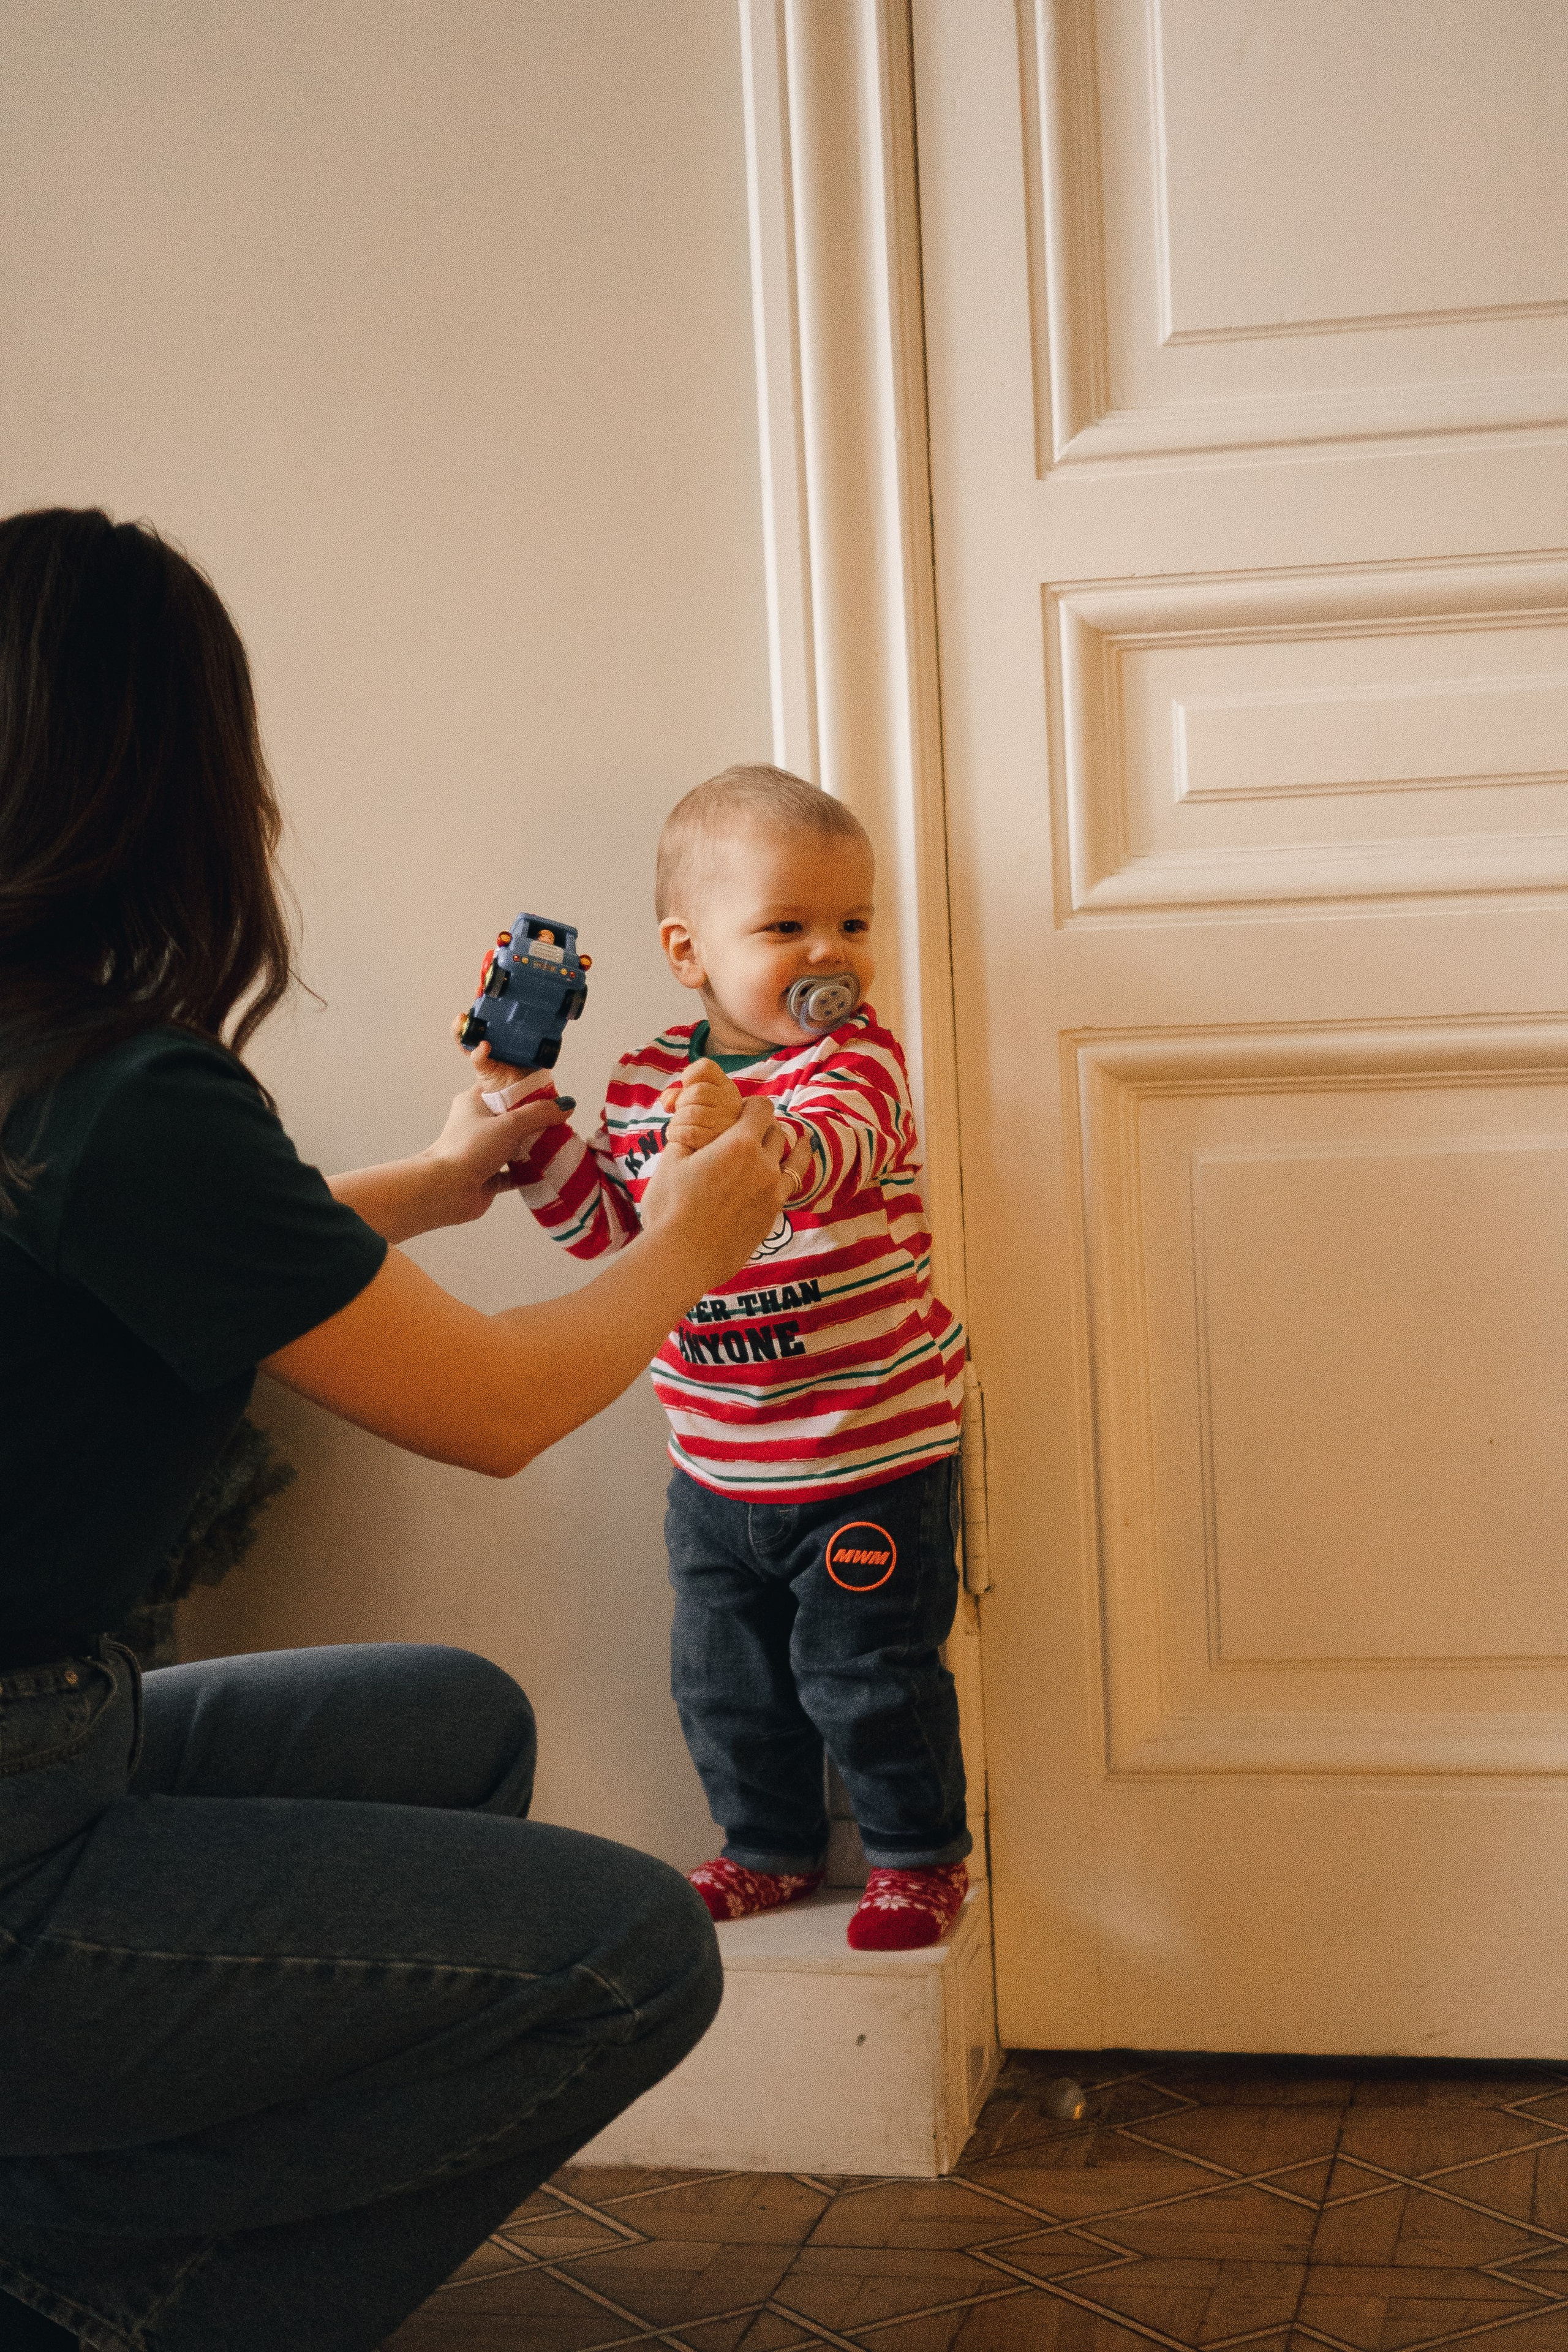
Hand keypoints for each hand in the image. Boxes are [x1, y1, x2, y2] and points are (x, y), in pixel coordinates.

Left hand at [419, 1077, 568, 1225]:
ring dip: (533, 1146)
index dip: (526, 1089)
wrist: (446, 1191)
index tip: (550, 1092)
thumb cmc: (469, 1149)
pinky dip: (528, 1172)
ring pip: (513, 1145)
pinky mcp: (487, 1175)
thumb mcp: (509, 1124)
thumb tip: (566, 1105)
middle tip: (561, 1120)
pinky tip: (547, 1170)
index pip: (503, 1088)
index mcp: (473, 1102)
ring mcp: (481, 1151)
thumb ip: (538, 1114)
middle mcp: (476, 1125)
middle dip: (536, 1120)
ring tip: (560, 1143)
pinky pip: (513, 1172)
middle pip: (512, 1117)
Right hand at [639, 1094, 788, 1289]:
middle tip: (753, 1130)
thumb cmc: (670, 1208)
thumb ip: (687, 1138)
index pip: (762, 1108)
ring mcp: (773, 1193)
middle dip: (765, 1127)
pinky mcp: (772, 1217)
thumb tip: (691, 1126)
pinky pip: (787, 1189)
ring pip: (792, 1161)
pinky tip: (784, 1178)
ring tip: (798, 1144)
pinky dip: (787, 1177)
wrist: (683, 1258)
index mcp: (740, 1144)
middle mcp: (765, 1165)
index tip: (743, 1108)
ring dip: (789, 1150)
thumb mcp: (670, 1161)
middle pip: (777, 1133)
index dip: (752, 1104)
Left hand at [658, 1057, 743, 1150]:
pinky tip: (678, 1137)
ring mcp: (727, 1123)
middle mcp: (732, 1102)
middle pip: (695, 1092)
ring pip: (691, 1113)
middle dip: (681, 1103)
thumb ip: (675, 1095)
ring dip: (677, 1121)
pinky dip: (676, 1134)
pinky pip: (689, 1133)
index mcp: (726, 1087)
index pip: (706, 1066)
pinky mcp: (718, 1142)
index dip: (689, 1075)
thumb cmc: (698, 1123)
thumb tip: (668, 1103)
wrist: (711, 1152)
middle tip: (683, 1113)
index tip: (687, 1088)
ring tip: (681, 1126)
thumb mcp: (688, 1103)